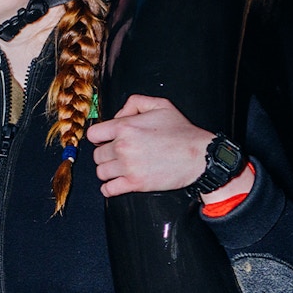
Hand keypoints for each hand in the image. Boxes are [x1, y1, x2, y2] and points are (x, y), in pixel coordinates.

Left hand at [86, 94, 211, 196]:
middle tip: (117, 154)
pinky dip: (109, 188)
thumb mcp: (160, 105)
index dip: (98, 137)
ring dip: (107, 170)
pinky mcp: (135, 183)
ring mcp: (128, 166)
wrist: (199, 156)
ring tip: (118, 168)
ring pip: (101, 172)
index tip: (104, 140)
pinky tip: (115, 183)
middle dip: (105, 154)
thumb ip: (134, 103)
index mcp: (125, 127)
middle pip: (97, 154)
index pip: (93, 134)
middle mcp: (123, 146)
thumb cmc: (182, 132)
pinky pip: (109, 189)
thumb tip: (118, 114)